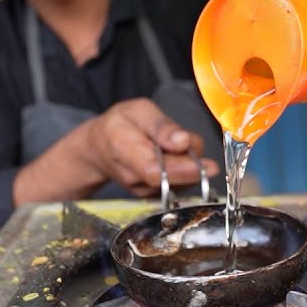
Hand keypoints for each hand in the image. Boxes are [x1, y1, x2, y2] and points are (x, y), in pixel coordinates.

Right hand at [78, 98, 219, 196]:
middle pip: (172, 180)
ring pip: (180, 183)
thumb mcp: (139, 110)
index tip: (207, 166)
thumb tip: (184, 142)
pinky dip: (185, 172)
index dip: (183, 170)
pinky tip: (176, 158)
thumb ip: (162, 125)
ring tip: (178, 147)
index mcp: (123, 148)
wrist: (98, 148)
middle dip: (194, 167)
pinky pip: (178, 186)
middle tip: (205, 157)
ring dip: (190, 167)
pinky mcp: (152, 195)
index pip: (154, 171)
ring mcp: (142, 190)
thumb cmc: (120, 124)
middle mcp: (132, 176)